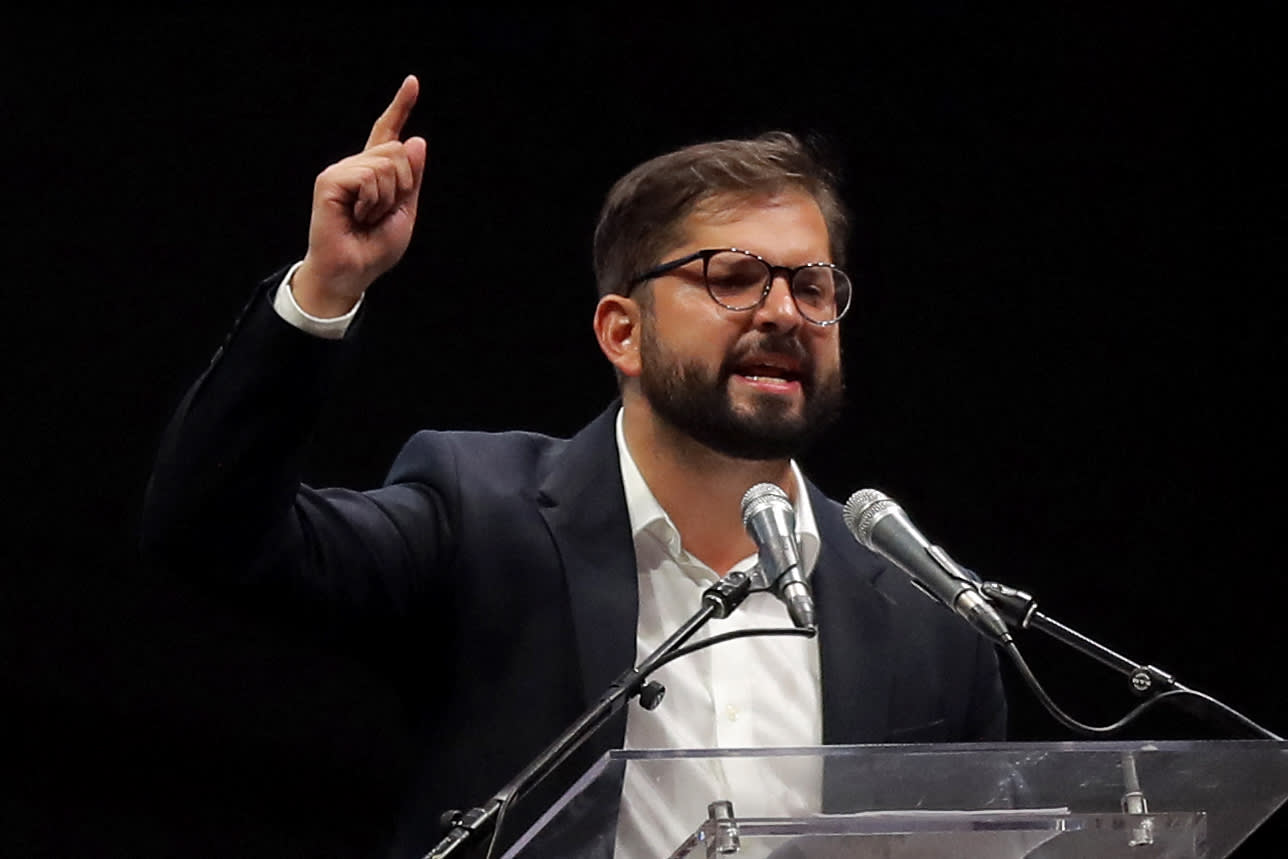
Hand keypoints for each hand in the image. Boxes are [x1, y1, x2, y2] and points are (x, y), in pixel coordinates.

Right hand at [293, 75, 427, 315]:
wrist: (352, 272)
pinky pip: (368, 176)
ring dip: (387, 198)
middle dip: (402, 187)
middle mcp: (356, 165)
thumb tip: (417, 138)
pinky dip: (372, 200)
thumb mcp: (405, 210)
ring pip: (387, 164)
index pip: (388, 133)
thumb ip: (412, 177)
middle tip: (380, 214)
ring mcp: (341, 171)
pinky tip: (357, 215)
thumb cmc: (374, 248)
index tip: (413, 82)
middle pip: (400, 151)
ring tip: (366, 217)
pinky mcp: (329, 181)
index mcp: (374, 171)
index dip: (401, 107)